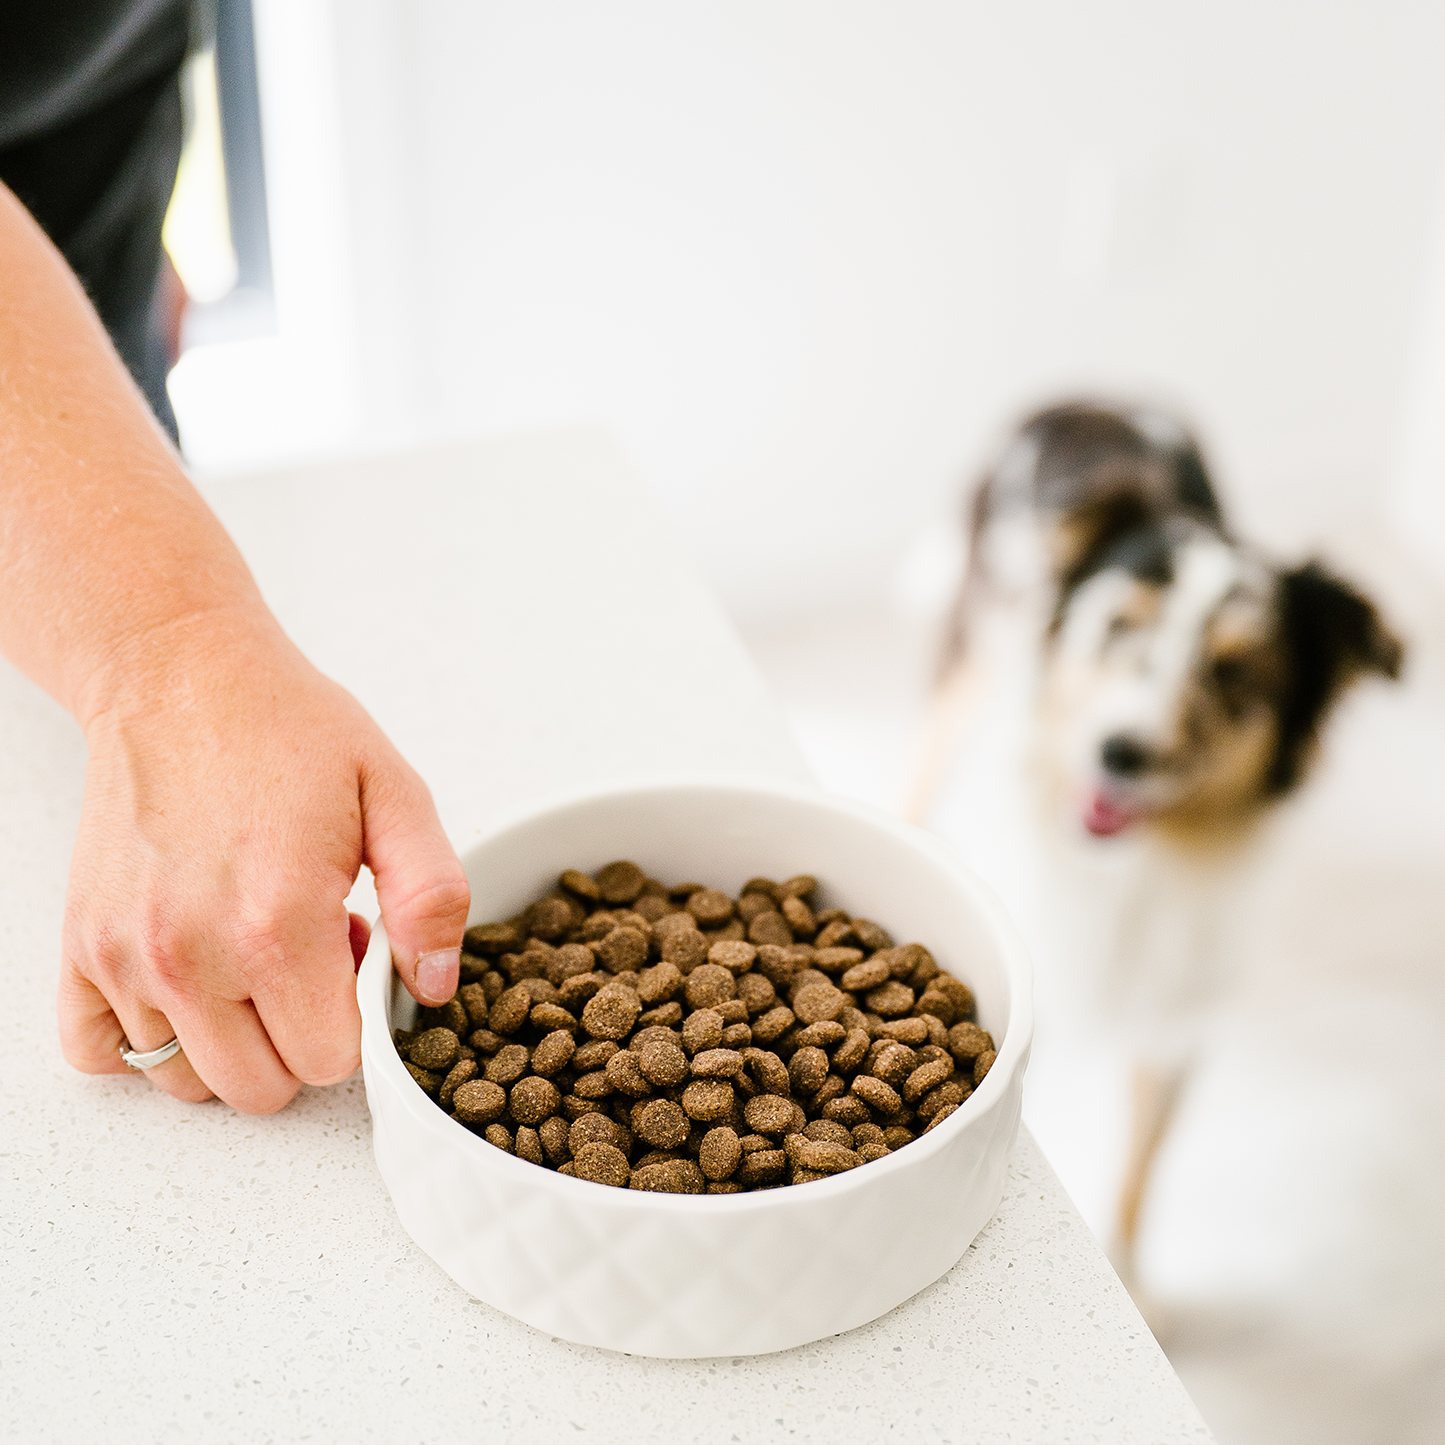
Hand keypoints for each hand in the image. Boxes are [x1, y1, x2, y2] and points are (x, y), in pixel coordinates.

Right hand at [55, 612, 469, 1112]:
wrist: (180, 677)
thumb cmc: (288, 729)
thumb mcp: (395, 794)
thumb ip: (431, 896)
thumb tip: (433, 986)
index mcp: (277, 924)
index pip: (332, 1061)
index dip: (358, 1016)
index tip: (354, 951)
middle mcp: (190, 955)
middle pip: (262, 1087)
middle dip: (302, 1037)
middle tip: (310, 953)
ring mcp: (124, 956)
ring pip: (185, 1081)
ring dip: (230, 1039)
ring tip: (251, 953)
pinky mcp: (80, 946)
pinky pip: (100, 1053)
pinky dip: (145, 1038)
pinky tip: (186, 979)